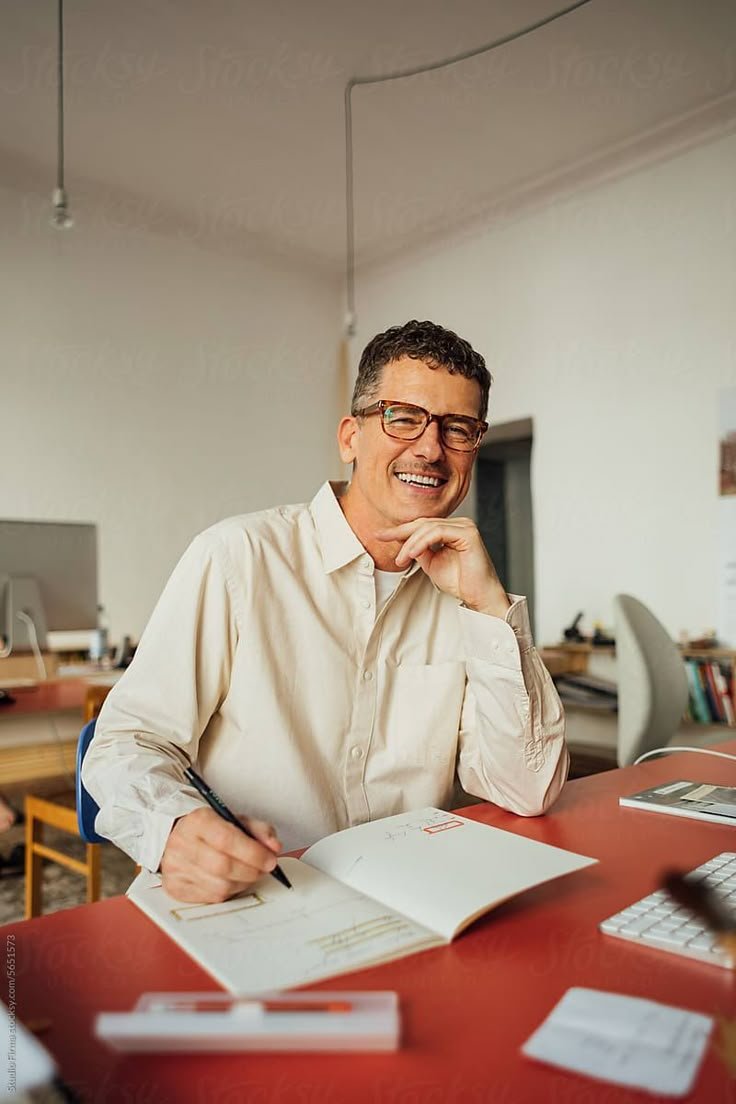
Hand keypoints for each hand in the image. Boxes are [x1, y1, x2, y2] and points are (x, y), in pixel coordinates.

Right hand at [160, 807, 282, 902]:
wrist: (178, 838)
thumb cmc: (211, 830)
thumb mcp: (235, 820)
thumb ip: (258, 830)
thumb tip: (274, 847)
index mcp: (198, 821)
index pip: (226, 839)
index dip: (253, 852)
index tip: (270, 859)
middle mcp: (183, 844)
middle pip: (223, 866)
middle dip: (251, 871)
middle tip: (265, 869)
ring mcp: (176, 868)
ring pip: (219, 885)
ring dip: (242, 883)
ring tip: (249, 874)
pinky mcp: (176, 888)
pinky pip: (211, 898)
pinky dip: (229, 892)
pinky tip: (233, 881)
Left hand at [376, 517, 510, 617]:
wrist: (478, 596)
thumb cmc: (460, 582)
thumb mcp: (431, 563)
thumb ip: (419, 550)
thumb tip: (403, 541)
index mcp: (452, 529)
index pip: (422, 525)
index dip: (400, 530)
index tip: (380, 535)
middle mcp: (459, 524)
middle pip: (423, 523)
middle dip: (400, 532)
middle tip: (382, 538)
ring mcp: (465, 526)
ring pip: (428, 527)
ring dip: (410, 543)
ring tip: (401, 559)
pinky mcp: (468, 533)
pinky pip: (438, 532)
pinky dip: (421, 542)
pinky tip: (412, 554)